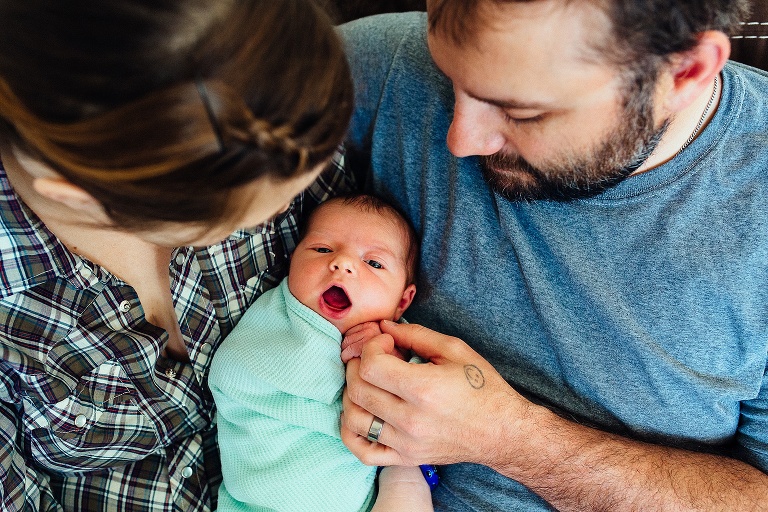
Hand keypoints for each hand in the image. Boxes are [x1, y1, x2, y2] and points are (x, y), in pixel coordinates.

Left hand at [340, 321, 532, 468]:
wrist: (502, 432)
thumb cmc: (482, 388)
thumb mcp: (454, 350)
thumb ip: (415, 335)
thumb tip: (384, 327)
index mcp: (423, 388)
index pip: (370, 366)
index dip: (371, 347)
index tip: (387, 343)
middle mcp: (410, 420)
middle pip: (358, 390)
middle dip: (357, 366)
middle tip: (374, 358)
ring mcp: (406, 443)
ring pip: (353, 420)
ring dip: (351, 395)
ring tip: (368, 383)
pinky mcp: (406, 458)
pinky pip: (362, 451)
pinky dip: (351, 432)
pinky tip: (361, 413)